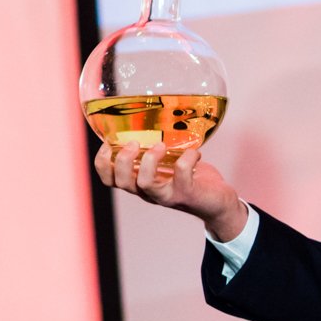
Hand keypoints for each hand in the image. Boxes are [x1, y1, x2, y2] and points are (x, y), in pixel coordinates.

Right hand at [93, 137, 246, 240]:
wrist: (218, 203)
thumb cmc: (192, 179)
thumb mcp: (169, 164)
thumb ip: (156, 150)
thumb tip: (149, 118)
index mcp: (140, 183)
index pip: (109, 179)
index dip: (102, 163)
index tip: (107, 143)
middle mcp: (149, 192)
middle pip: (121, 182)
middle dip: (121, 159)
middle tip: (134, 143)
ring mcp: (168, 195)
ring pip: (144, 183)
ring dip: (149, 160)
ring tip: (161, 145)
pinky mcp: (187, 194)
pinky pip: (181, 174)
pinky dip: (186, 158)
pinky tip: (194, 152)